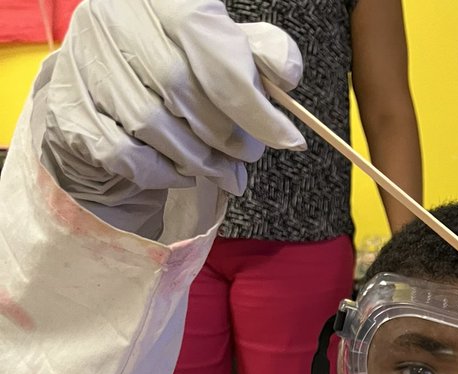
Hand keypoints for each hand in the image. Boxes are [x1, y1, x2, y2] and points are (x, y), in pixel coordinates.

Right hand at [42, 0, 303, 210]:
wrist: (105, 80)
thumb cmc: (175, 62)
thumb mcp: (219, 45)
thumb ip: (257, 53)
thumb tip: (285, 77)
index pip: (214, 51)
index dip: (256, 105)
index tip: (289, 140)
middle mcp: (117, 20)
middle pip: (184, 91)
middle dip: (227, 137)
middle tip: (247, 157)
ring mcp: (89, 64)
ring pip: (155, 126)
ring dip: (201, 161)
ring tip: (224, 173)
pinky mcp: (72, 110)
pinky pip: (127, 155)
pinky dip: (163, 173)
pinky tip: (181, 172)